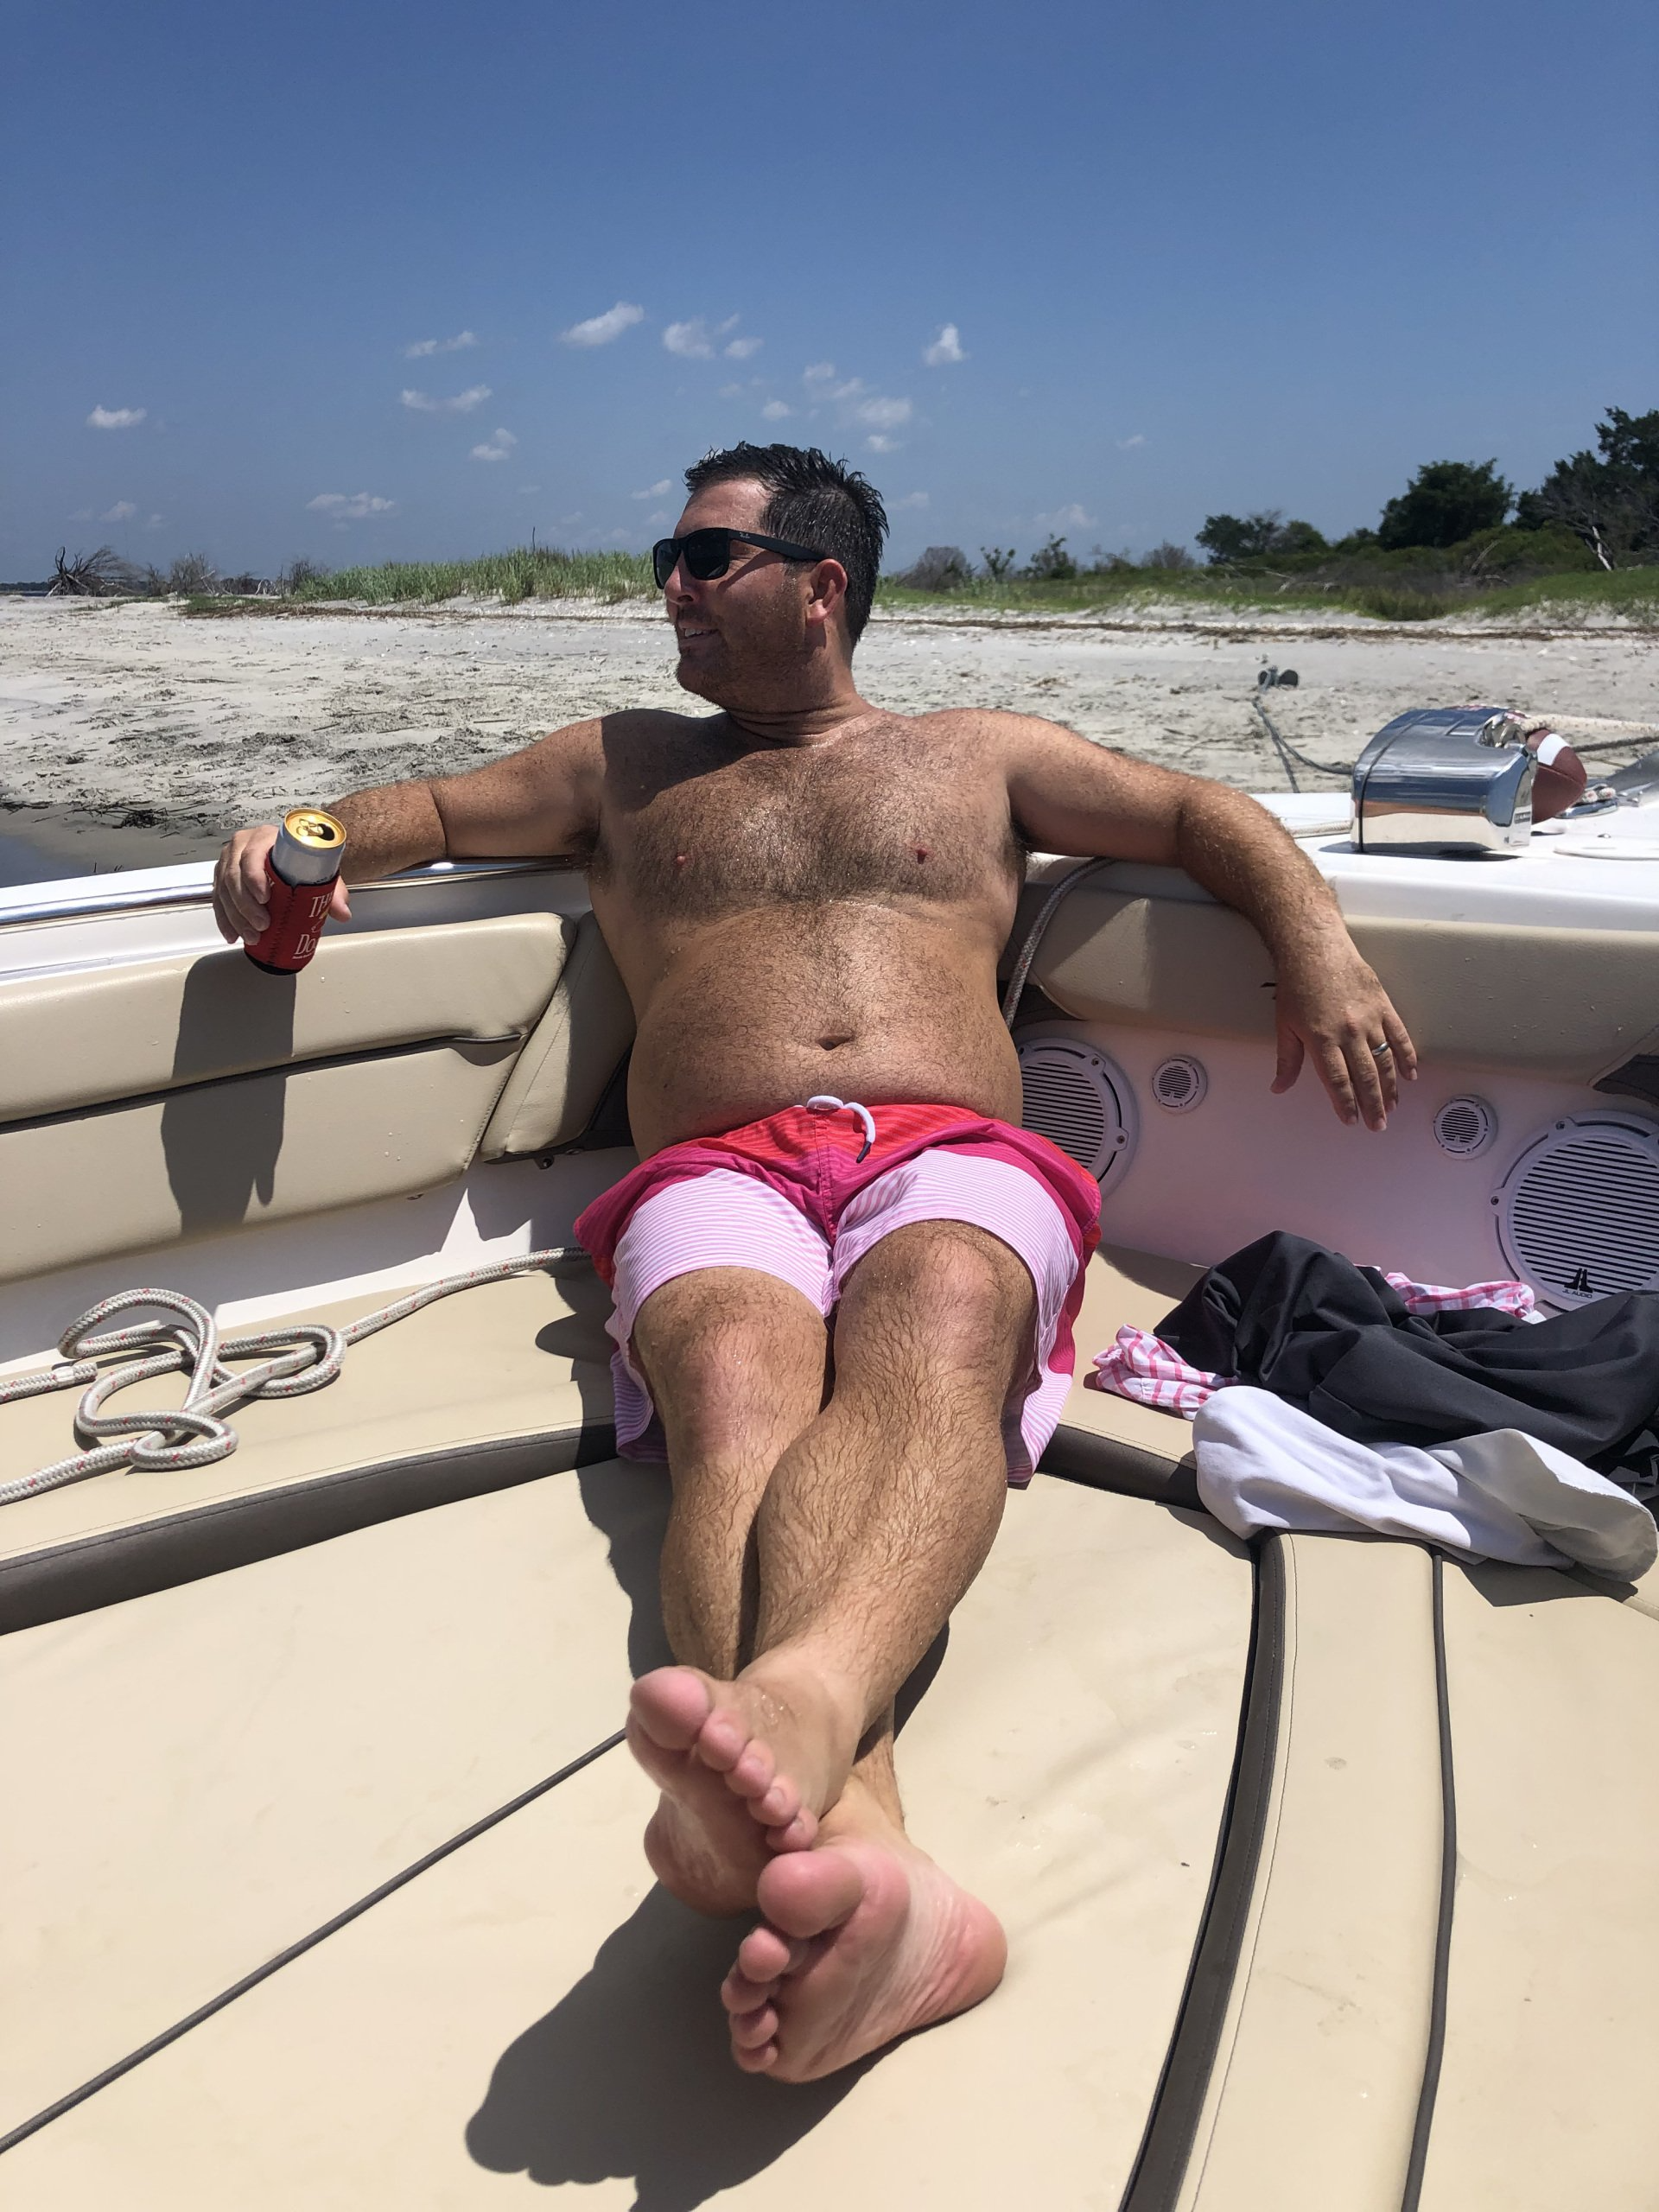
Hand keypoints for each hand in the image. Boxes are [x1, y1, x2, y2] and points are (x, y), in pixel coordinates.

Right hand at [212, 824, 351, 944]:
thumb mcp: (320, 872)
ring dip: (236, 917)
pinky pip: (217, 899)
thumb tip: (342, 912)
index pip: (252, 855)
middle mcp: (242, 845)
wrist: (291, 857)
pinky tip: (233, 935)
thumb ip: (333, 891)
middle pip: (234, 875)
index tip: (265, 899)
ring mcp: (229, 860)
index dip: (255, 877)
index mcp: (266, 837)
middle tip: (262, 925)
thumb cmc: (302, 862)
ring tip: (252, 936)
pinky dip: (224, 919)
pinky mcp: (221, 876)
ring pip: (224, 890)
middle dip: (246, 905)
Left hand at [1269, 938, 1416, 1130]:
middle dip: (1372, 1104)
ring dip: (1390, 1087)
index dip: (1345, 1104)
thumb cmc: (1298, 985)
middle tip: (1377, 1124)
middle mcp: (1348, 1032)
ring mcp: (1369, 1019)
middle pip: (1365, 1076)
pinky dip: (1406, 1056)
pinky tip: (1409, 1074)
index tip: (1351, 1120)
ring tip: (1392, 1106)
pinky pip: (1400, 1036)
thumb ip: (1287, 1060)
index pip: (1337, 1081)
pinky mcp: (1383, 1005)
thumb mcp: (1285, 1025)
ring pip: (1385, 1060)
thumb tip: (1279, 1087)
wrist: (1316, 948)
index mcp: (1322, 1039)